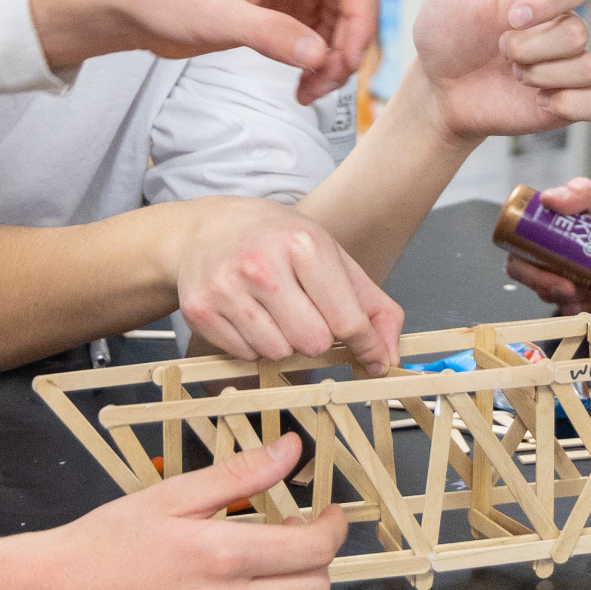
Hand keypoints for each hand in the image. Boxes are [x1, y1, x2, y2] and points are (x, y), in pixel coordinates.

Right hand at [0, 435, 342, 589]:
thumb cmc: (102, 547)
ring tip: (258, 577)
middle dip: (312, 561)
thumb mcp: (169, 496)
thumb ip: (239, 474)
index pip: (314, 550)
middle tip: (287, 541)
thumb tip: (289, 451)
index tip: (328, 517)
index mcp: (220, 557)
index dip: (332, 529)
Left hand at [29, 0, 377, 103]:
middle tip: (326, 83)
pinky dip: (317, 62)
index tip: (344, 60)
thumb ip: (269, 33)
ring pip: (339, 21)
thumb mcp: (215, 15)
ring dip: (334, 59)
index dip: (361, 18)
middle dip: (348, 45)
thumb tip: (319, 55)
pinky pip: (318, 35)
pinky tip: (302, 85)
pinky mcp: (280, 8)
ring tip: (309, 91)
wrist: (129, 4)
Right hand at [165, 197, 404, 371]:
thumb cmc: (274, 240)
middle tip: (305, 312)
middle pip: (313, 343)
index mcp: (303, 244)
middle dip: (317, 337)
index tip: (375, 359)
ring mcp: (227, 289)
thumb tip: (389, 356)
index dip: (367, 346)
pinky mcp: (201, 311)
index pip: (347, 319)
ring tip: (273, 310)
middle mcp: (263, 265)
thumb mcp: (329, 254)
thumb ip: (370, 304)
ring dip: (283, 342)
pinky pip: (246, 356)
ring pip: (278, 354)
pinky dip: (254, 345)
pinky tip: (248, 314)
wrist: (203, 230)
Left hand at [413, 0, 590, 139]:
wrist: (439, 90)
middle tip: (498, 53)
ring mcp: (568, 65)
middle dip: (531, 49)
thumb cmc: (447, 30)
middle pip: (578, 32)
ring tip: (511, 76)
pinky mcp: (570, 102)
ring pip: (586, 67)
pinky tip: (537, 101)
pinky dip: (568, 104)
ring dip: (541, 77)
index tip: (511, 19)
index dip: (550, 4)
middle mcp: (561, 25)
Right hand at [503, 176, 590, 311]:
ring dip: (574, 298)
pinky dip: (590, 308)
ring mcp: (567, 284)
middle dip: (546, 287)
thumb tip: (548, 199)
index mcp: (547, 237)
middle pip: (530, 281)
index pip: (518, 254)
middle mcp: (551, 262)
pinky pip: (577, 313)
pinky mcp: (584, 303)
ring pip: (554, 300)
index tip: (544, 268)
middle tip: (570, 287)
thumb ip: (580, 193)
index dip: (523, 265)